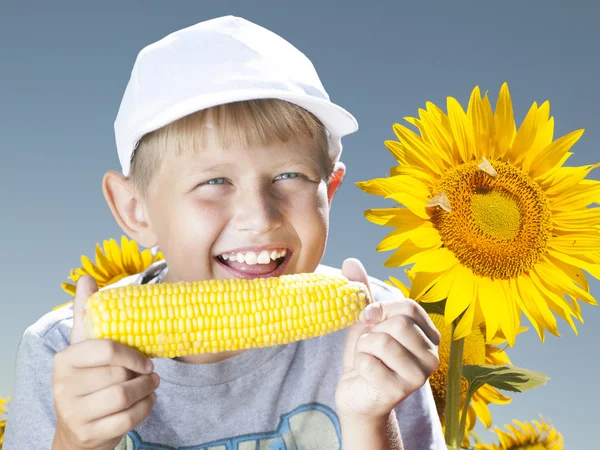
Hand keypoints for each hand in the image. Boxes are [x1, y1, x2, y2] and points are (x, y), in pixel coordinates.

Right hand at [52, 275, 158, 449]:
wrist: (78, 429)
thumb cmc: (88, 380)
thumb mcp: (85, 348)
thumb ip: (87, 314)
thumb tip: (86, 278)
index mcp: (65, 359)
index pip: (107, 348)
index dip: (133, 354)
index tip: (146, 359)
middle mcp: (63, 386)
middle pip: (119, 373)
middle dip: (142, 374)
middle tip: (151, 374)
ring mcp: (73, 412)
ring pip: (124, 396)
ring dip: (147, 390)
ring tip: (151, 385)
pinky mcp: (88, 433)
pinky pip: (127, 419)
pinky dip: (145, 409)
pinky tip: (146, 402)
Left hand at [335, 258, 440, 424]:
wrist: (357, 395)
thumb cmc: (367, 356)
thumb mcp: (366, 321)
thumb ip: (362, 291)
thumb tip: (350, 260)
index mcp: (428, 335)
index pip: (410, 308)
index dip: (382, 308)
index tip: (366, 317)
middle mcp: (432, 356)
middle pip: (398, 324)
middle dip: (372, 332)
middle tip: (369, 345)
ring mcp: (419, 376)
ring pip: (382, 342)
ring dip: (363, 348)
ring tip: (367, 359)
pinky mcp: (400, 391)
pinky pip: (369, 362)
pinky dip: (358, 364)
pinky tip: (365, 374)